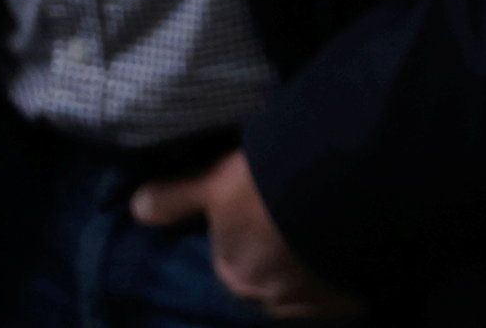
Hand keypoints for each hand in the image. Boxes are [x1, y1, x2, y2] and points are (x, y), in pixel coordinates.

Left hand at [127, 152, 355, 311]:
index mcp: (234, 272)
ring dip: (310, 264)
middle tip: (296, 216)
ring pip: (305, 283)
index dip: (247, 234)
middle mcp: (268, 298)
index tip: (263, 210)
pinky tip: (348, 240)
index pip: (233, 259)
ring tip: (326, 224)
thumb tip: (136, 207)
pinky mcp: (348, 300)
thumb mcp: (216, 184)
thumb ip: (176, 199)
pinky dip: (340, 268)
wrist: (340, 194)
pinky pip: (338, 286)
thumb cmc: (268, 187)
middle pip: (269, 277)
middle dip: (279, 255)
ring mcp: (311, 302)